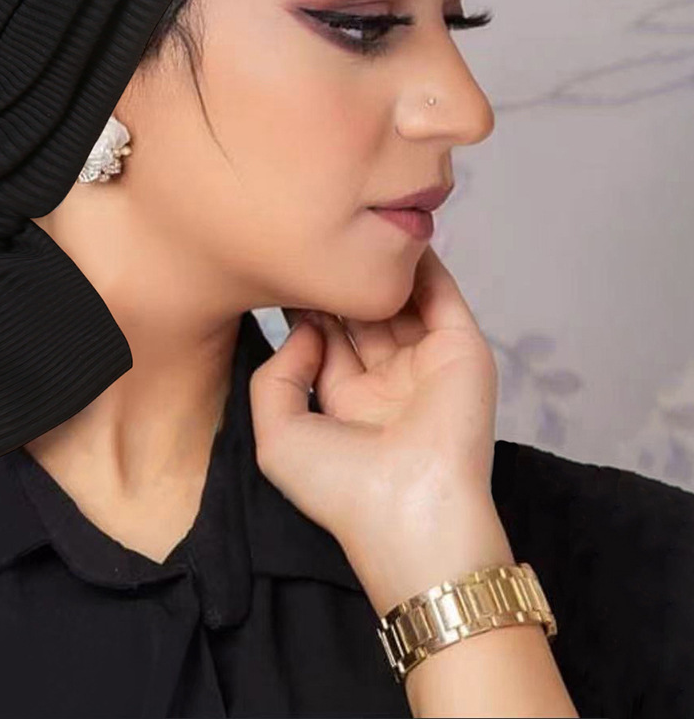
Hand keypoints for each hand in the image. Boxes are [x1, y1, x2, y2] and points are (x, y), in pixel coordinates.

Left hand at [248, 243, 500, 559]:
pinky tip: (400, 237)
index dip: (305, 300)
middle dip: (339, 278)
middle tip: (314, 236)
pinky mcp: (461, 353)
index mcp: (345, 401)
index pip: (324, 335)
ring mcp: (425, 365)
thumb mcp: (277, 433)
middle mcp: (386, 381)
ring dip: (379, 268)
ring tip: (354, 225)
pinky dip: (426, 267)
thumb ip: (276, 374)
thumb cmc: (341, 488)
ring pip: (400, 301)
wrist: (410, 514)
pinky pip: (442, 298)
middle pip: (360, 312)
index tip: (283, 263)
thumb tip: (305, 328)